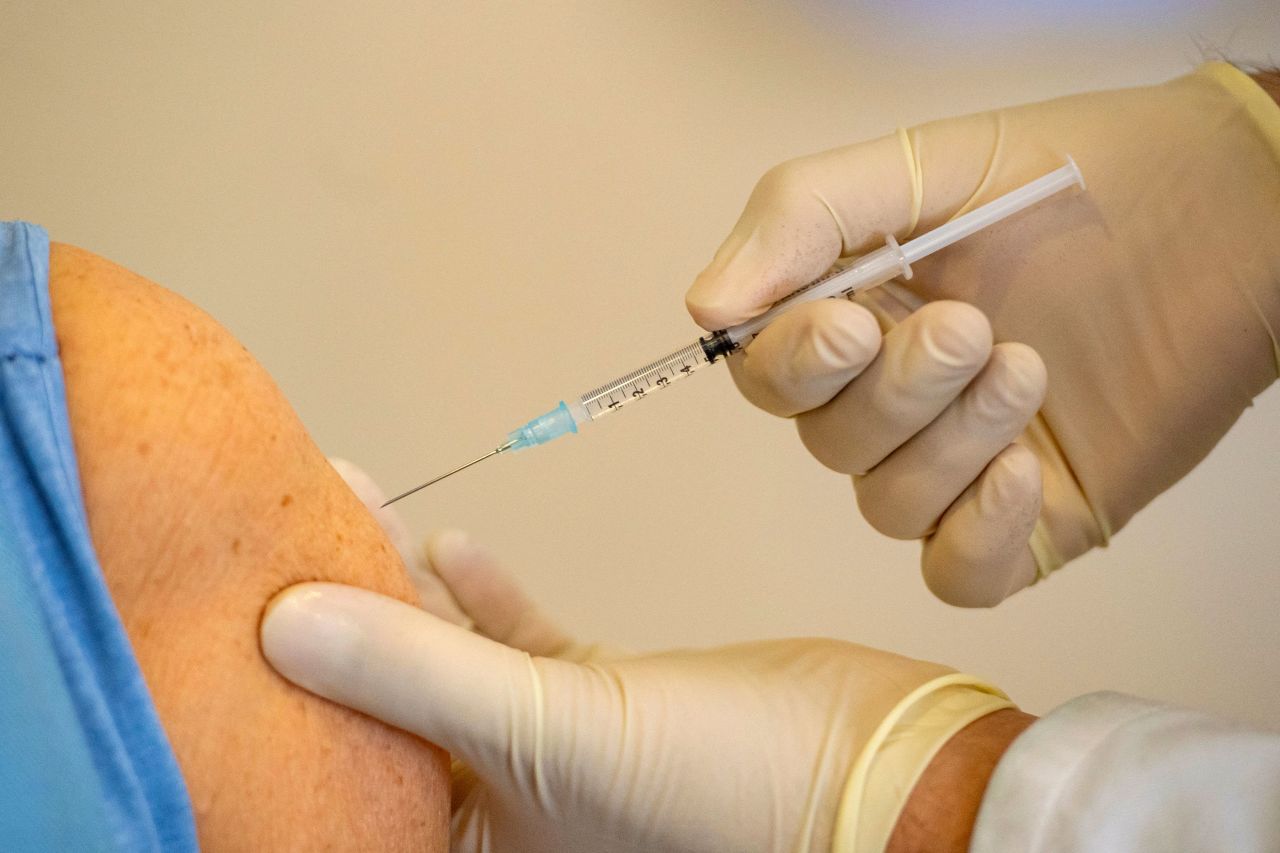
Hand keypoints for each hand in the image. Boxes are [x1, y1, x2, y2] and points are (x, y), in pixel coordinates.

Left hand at [269, 466, 1012, 851]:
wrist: (886, 775)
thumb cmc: (727, 797)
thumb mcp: (555, 736)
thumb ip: (420, 675)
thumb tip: (281, 624)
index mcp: (475, 852)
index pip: (343, 775)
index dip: (288, 692)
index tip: (243, 597)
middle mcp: (503, 817)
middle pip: (388, 708)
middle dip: (340, 615)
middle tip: (284, 522)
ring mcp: (554, 758)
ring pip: (452, 665)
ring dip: (407, 593)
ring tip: (349, 506)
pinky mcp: (605, 704)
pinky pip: (524, 647)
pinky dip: (491, 599)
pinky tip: (455, 545)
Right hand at [686, 62, 1279, 605]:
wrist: (1229, 212)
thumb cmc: (1079, 176)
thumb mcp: (924, 166)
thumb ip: (802, 218)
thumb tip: (706, 309)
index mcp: (856, 316)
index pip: (770, 377)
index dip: (793, 367)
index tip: (850, 326)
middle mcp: (896, 399)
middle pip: (828, 444)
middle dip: (894, 396)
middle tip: (972, 329)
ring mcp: (961, 463)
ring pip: (887, 505)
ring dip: (949, 442)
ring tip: (1027, 367)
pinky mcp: (1030, 516)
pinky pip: (957, 573)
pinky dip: (973, 533)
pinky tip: (1024, 469)